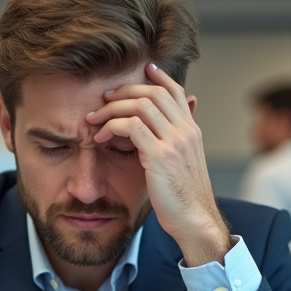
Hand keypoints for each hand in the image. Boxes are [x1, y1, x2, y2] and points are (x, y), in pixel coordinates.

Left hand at [87, 63, 230, 266]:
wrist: (196, 221)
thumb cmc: (185, 197)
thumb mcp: (185, 163)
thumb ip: (177, 142)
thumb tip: (169, 129)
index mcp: (192, 131)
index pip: (175, 91)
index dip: (157, 77)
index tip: (141, 69)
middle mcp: (186, 132)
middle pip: (153, 93)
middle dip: (124, 91)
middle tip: (104, 98)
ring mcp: (175, 142)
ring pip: (141, 105)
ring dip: (112, 108)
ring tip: (95, 119)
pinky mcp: (160, 156)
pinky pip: (131, 128)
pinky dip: (111, 127)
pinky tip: (100, 137)